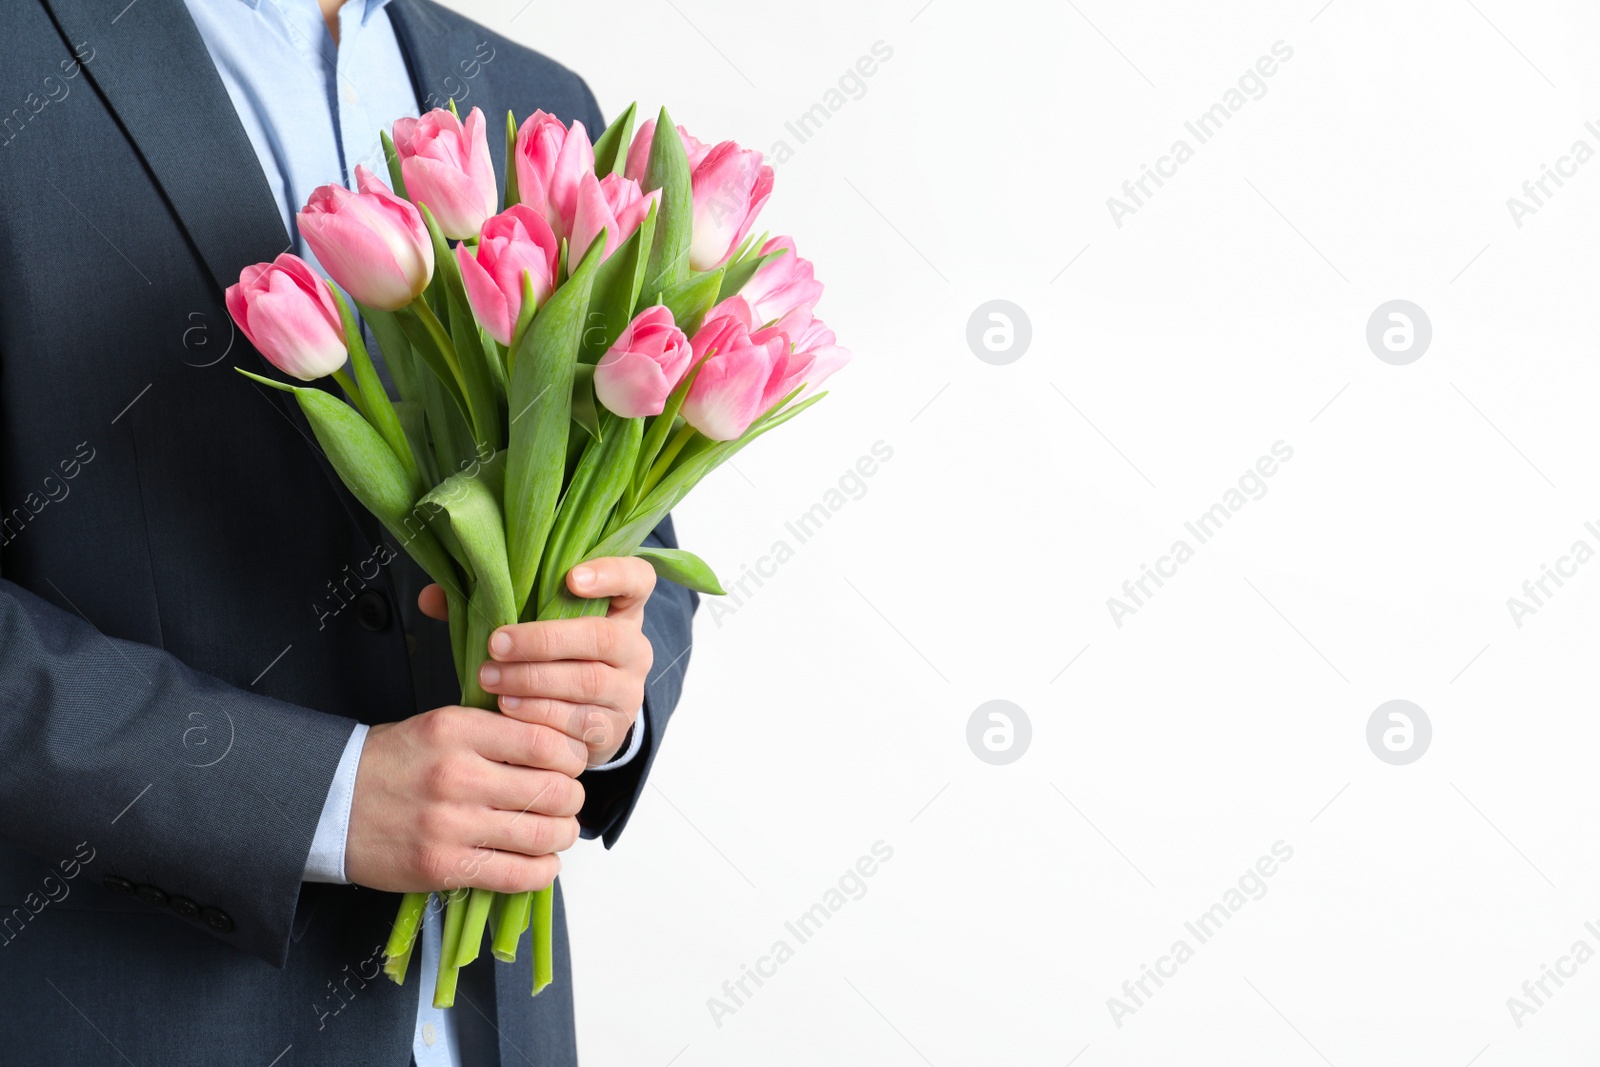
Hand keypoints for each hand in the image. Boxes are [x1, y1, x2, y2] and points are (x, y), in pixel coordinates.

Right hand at [344, 705, 587, 893]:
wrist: (330, 803)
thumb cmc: (392, 763)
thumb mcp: (442, 725)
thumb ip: (496, 733)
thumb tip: (559, 749)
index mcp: (459, 730)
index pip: (545, 742)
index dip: (572, 757)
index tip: (571, 764)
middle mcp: (457, 775)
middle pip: (553, 790)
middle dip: (571, 799)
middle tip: (565, 801)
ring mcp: (450, 824)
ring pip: (542, 835)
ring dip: (561, 836)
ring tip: (556, 832)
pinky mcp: (443, 866)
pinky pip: (516, 875)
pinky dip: (542, 872)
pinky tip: (542, 862)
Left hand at [418, 557, 655, 766]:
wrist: (579, 718)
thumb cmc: (550, 659)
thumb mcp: (530, 625)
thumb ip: (487, 604)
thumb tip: (432, 597)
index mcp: (621, 610)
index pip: (636, 579)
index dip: (611, 574)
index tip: (571, 577)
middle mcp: (633, 648)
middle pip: (603, 637)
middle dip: (545, 640)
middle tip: (497, 644)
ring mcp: (628, 691)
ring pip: (589, 682)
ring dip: (534, 681)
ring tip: (491, 680)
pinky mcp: (615, 729)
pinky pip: (580, 723)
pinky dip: (540, 716)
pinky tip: (508, 709)